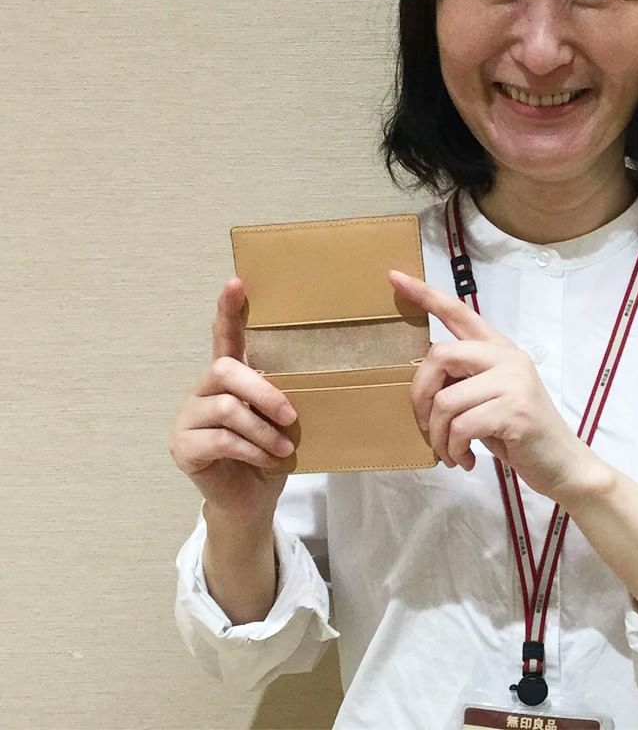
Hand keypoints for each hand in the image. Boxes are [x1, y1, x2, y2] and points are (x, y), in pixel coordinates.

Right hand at [168, 277, 297, 524]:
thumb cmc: (270, 451)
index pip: (224, 334)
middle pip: (226, 371)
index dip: (229, 310)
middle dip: (263, 392)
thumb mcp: (280, 418)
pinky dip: (252, 450)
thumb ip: (281, 393)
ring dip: (263, 431)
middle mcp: (202, 389)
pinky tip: (269, 459)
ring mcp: (187, 417)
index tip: (236, 282)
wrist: (251, 500)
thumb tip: (311, 376)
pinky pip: (220, 441)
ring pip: (227, 410)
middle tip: (291, 415)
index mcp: (228, 376)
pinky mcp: (182, 447)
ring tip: (284, 447)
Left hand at [389, 269, 595, 501]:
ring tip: (450, 453)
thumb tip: (424, 384)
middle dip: (419, 395)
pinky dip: (454, 449)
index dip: (424, 295)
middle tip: (424, 426)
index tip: (394, 277)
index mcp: (499, 348)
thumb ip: (465, 380)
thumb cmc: (519, 432)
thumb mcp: (491, 396)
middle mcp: (506, 356)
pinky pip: (461, 426)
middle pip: (440, 355)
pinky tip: (465, 460)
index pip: (459, 311)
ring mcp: (513, 381)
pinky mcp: (514, 410)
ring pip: (445, 399)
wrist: (562, 462)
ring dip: (438, 436)